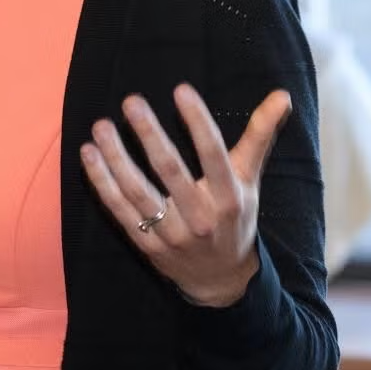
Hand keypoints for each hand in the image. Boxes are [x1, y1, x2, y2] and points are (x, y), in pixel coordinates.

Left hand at [80, 83, 292, 306]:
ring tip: (101, 125)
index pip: (214, 155)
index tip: (182, 89)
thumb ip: (260, 136)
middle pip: (171, 171)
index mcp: (230, 198)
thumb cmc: (235, 218)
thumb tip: (282, 95)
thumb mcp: (250, 180)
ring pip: (138, 191)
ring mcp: (171, 233)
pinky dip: (101, 181)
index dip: (199, 122)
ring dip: (116, 157)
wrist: (221, 280)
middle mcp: (201, 217)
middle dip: (150, 135)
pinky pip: (119, 209)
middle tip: (131, 101)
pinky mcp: (147, 244)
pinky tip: (88, 153)